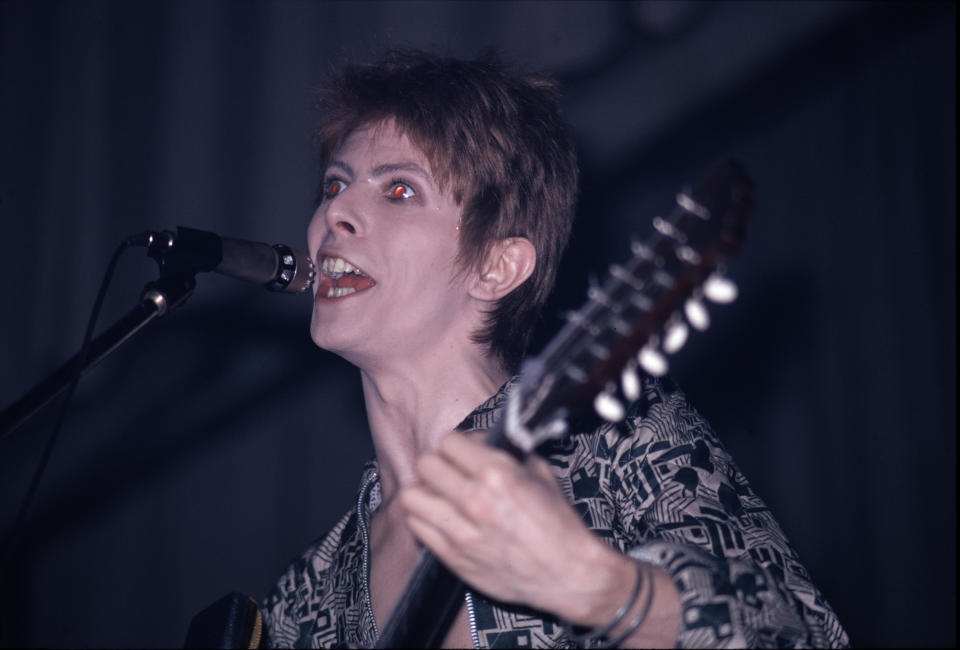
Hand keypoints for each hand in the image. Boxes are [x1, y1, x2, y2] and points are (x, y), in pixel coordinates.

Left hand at [399, 431, 632, 620]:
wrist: (568, 573)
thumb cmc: (558, 523)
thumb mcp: (541, 473)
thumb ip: (506, 454)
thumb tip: (480, 443)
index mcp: (497, 475)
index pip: (448, 442)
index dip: (457, 445)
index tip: (464, 453)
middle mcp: (474, 501)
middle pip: (426, 465)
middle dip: (438, 463)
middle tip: (450, 471)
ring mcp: (460, 532)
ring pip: (410, 497)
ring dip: (424, 491)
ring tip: (440, 495)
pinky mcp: (453, 557)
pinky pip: (417, 527)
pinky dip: (424, 518)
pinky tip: (442, 518)